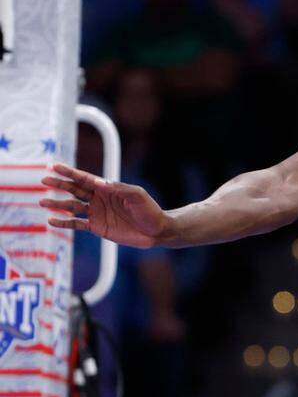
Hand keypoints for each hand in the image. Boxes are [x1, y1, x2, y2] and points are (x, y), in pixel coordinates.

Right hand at [40, 164, 168, 247]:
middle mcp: (100, 199)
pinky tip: (51, 220)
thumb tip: (98, 182)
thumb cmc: (149, 210)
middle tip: (44, 181)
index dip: (70, 172)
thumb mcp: (137, 195)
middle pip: (75, 190)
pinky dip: (64, 222)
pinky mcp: (97, 227)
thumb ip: (118, 188)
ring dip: (58, 204)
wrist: (156, 230)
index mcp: (108, 188)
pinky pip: (77, 224)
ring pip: (72, 206)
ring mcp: (97, 213)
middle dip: (60, 184)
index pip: (85, 178)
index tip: (55, 166)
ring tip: (42, 201)